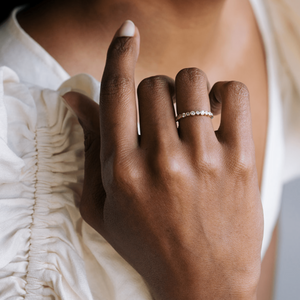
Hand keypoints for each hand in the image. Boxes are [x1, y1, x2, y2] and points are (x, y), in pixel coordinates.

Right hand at [63, 21, 262, 299]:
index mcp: (122, 171)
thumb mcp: (104, 205)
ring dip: (186, 87)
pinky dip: (224, 94)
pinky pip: (233, 95)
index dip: (119, 53)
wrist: (204, 283)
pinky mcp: (239, 161)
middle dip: (154, 91)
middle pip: (154, 84)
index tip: (126, 31)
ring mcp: (203, 159)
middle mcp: (161, 160)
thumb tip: (76, 101)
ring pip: (192, 81)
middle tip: (161, 113)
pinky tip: (216, 115)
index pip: (115, 92)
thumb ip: (90, 148)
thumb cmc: (149, 246)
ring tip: (189, 111)